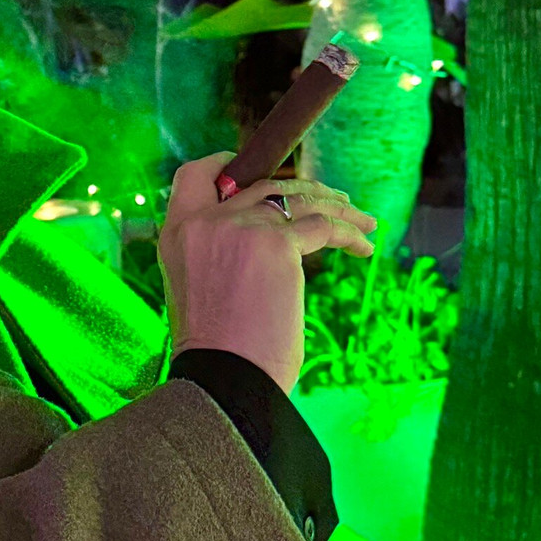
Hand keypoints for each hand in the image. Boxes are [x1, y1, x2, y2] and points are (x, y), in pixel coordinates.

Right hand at [158, 151, 377, 393]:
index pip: (194, 175)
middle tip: (333, 200)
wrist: (226, 376)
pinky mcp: (276, 243)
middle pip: (260, 185)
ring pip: (297, 199)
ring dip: (336, 207)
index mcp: (176, 232)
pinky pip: (322, 226)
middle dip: (302, 189)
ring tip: (362, 220)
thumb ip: (217, 251)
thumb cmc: (218, 348)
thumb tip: (260, 238)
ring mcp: (239, 227)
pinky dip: (348, 234)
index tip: (255, 168)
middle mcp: (204, 221)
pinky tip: (363, 247)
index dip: (225, 164)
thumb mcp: (198, 286)